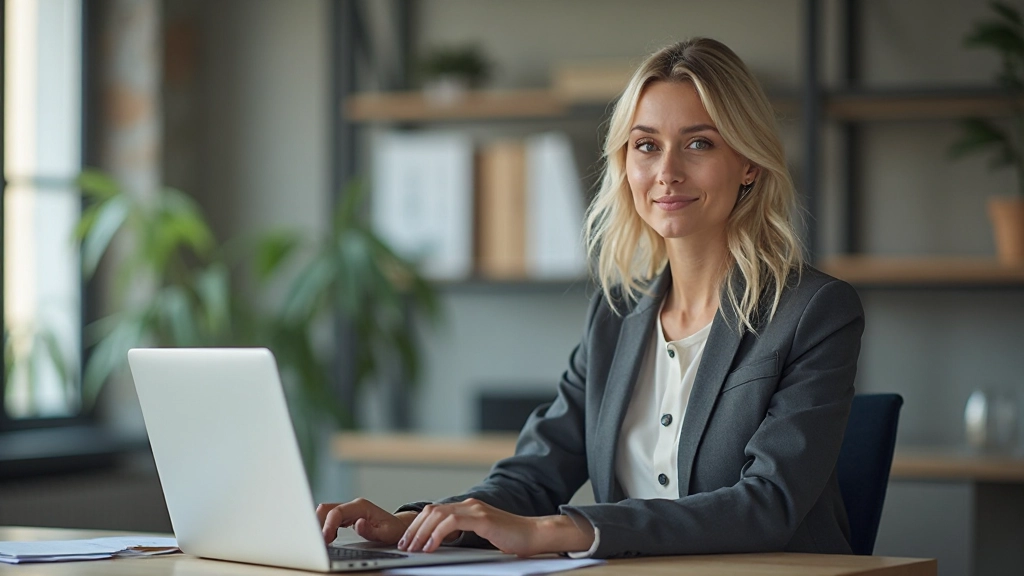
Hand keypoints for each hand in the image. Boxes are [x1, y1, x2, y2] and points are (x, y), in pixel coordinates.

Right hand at [316, 498, 416, 544]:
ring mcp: (349, 509)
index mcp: (361, 506)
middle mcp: (353, 505)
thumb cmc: (393, 529)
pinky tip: (330, 538)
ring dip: (321, 525)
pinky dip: (326, 527)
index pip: (337, 512)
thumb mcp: (386, 533)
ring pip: (326, 512)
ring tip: (325, 541)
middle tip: (322, 541)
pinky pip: (331, 518)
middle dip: (320, 524)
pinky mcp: (347, 515)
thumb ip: (371, 530)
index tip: (325, 539)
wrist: (398, 526)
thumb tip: (358, 524)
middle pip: (327, 509)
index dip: (328, 525)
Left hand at [397, 498, 593, 556]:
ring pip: (438, 515)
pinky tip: (430, 546)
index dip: (417, 524)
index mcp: (468, 508)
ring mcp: (476, 510)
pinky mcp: (482, 519)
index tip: (408, 540)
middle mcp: (469, 505)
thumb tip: (440, 544)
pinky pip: (452, 522)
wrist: (535, 535)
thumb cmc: (512, 539)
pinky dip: (437, 534)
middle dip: (414, 529)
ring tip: (413, 548)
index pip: (435, 511)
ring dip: (421, 532)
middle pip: (432, 511)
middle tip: (404, 546)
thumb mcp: (481, 536)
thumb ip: (463, 534)